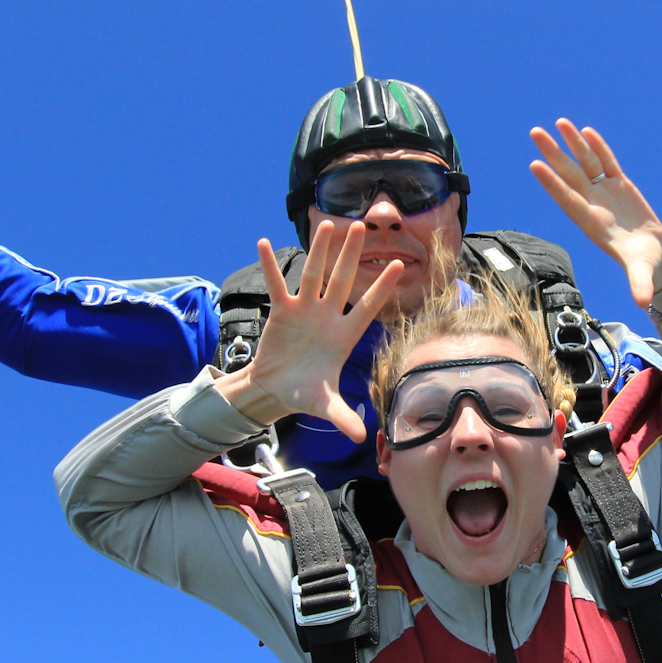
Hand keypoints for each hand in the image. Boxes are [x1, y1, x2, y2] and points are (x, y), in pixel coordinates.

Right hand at [215, 220, 402, 441]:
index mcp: (344, 335)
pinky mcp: (281, 312)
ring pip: (314, 274)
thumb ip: (343, 416)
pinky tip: (263, 243)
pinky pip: (276, 285)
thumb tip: (362, 438)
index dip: (381, 287)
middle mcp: (327, 316)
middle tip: (362, 225)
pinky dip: (269, 266)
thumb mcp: (324, 405)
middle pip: (342, 280)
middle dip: (351, 254)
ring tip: (326, 224)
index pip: (367, 306)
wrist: (276, 389)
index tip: (398, 264)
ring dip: (319, 251)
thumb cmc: (305, 393)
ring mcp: (305, 310)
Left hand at [529, 119, 661, 308]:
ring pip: (585, 163)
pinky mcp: (619, 185)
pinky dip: (597, 147)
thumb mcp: (641, 272)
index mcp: (593, 222)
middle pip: (569, 175)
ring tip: (558, 122)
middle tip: (535, 133)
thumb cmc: (642, 262)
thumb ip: (639, 284)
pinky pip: (606, 162)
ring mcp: (604, 192)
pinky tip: (585, 132)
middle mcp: (593, 204)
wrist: (649, 252)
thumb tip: (643, 303)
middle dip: (553, 154)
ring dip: (571, 143)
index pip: (568, 199)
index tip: (536, 165)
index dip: (553, 183)